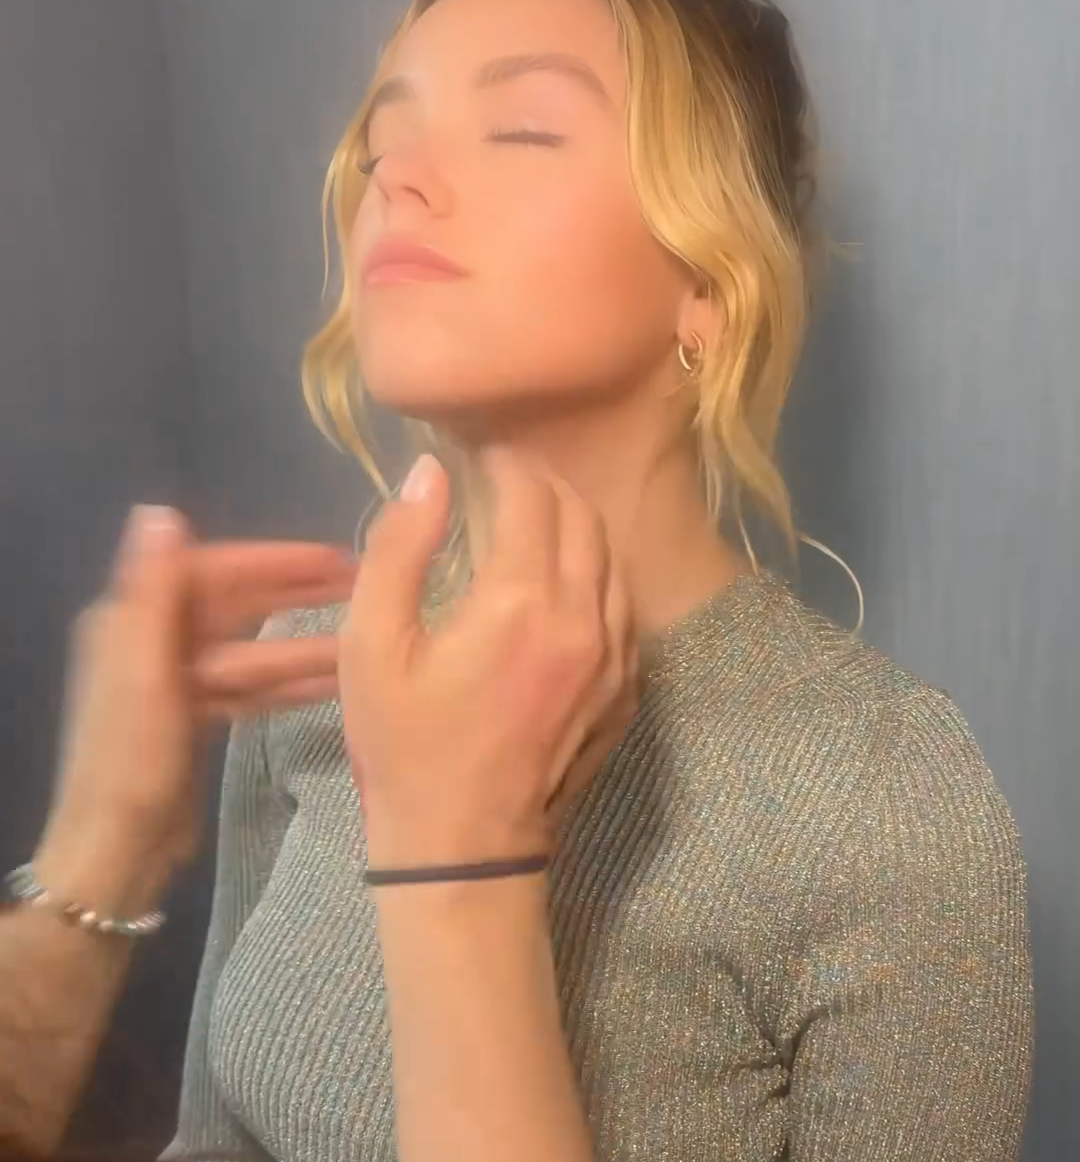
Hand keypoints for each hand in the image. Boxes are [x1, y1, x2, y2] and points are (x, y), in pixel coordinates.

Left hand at [36, 505, 356, 912]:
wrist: (115, 854)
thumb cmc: (131, 762)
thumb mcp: (143, 671)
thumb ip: (152, 590)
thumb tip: (159, 509)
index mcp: (132, 620)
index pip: (213, 570)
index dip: (274, 560)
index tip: (335, 555)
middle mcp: (150, 640)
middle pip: (236, 604)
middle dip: (296, 593)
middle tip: (365, 584)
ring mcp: (174, 680)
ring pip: (251, 648)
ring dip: (303, 642)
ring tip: (366, 634)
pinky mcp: (192, 717)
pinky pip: (249, 688)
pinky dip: (288, 685)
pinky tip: (337, 682)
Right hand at [338, 452, 638, 870]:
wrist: (465, 846)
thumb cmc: (406, 744)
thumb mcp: (372, 644)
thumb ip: (399, 547)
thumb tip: (431, 473)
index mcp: (521, 601)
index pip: (532, 497)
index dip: (505, 465)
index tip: (478, 457)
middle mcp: (584, 618)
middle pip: (582, 518)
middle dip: (544, 486)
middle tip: (505, 481)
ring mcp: (616, 658)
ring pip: (612, 560)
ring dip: (576, 527)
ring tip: (534, 523)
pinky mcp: (626, 690)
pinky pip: (624, 608)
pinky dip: (597, 576)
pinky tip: (564, 582)